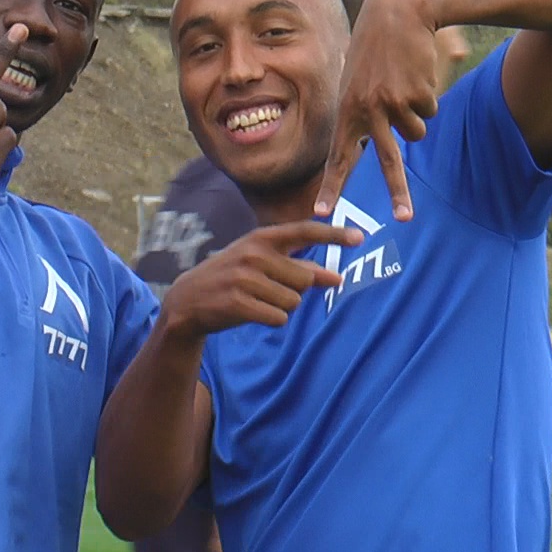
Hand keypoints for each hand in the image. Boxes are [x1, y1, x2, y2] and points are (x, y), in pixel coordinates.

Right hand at [161, 221, 361, 338]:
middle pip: (305, 279)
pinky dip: (270, 319)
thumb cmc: (234, 279)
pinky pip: (278, 318)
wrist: (189, 300)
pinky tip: (250, 312)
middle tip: (267, 290)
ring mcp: (244, 278)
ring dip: (281, 307)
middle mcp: (254, 253)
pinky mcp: (239, 303)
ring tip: (256, 300)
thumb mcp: (262, 265)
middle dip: (294, 290)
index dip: (335, 235)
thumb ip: (299, 268)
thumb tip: (337, 278)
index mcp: (261, 238)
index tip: (361, 237)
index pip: (305, 231)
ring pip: (293, 302)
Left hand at [315, 0, 443, 220]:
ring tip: (405, 84)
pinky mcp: (417, 94)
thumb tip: (364, 145)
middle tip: (404, 219)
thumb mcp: (355, 79)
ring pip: (416, 133)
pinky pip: (429, 110)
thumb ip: (358, 112)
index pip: (337, 157)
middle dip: (398, 193)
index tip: (320, 213)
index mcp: (346, 110)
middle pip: (387, 162)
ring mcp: (393, 104)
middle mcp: (368, 111)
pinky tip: (416, 72)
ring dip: (416, 115)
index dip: (331, 187)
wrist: (399, 11)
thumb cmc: (375, 45)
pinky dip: (428, 95)